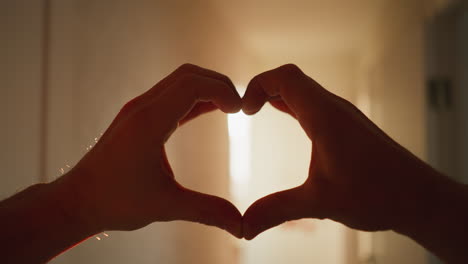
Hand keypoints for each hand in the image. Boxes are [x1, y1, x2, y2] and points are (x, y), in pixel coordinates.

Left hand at [56, 64, 242, 237]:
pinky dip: (195, 99)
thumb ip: (207, 212)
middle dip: (219, 84)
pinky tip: (211, 110)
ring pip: (180, 81)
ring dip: (207, 88)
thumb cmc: (115, 202)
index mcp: (149, 122)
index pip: (192, 85)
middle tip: (240, 106)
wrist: (78, 200)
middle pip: (188, 75)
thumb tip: (241, 227)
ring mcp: (138, 110)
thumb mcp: (166, 206)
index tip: (241, 110)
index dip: (223, 90)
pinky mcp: (138, 117)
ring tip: (231, 107)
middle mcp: (142, 108)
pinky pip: (172, 96)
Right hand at [241, 64, 444, 239]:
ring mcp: (343, 115)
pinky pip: (314, 102)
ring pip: (304, 89)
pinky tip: (285, 116)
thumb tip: (243, 228)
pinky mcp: (348, 125)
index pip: (284, 78)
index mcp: (324, 117)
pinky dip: (293, 104)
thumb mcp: (319, 202)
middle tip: (245, 110)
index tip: (243, 111)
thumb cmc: (376, 194)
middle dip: (263, 88)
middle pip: (291, 78)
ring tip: (257, 110)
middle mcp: (334, 108)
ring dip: (278, 95)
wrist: (418, 198)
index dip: (257, 85)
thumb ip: (277, 210)